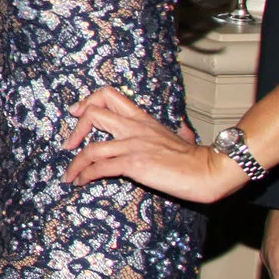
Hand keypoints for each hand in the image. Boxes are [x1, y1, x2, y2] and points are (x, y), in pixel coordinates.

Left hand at [61, 85, 243, 200]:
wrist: (209, 170)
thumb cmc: (197, 158)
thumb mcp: (183, 138)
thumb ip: (179, 132)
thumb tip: (184, 130)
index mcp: (143, 119)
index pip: (110, 95)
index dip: (88, 101)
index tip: (77, 113)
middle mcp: (135, 128)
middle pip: (93, 113)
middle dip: (75, 130)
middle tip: (69, 145)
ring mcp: (134, 145)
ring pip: (91, 148)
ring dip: (75, 164)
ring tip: (70, 176)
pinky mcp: (135, 164)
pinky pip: (101, 167)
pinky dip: (86, 175)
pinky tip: (82, 182)